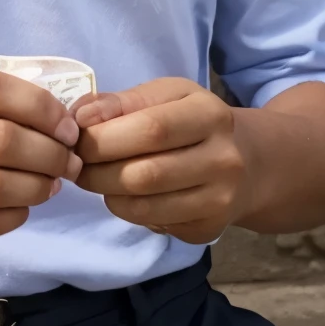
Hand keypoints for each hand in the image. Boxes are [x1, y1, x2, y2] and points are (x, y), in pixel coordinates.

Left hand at [71, 79, 250, 244]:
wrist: (247, 162)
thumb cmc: (191, 122)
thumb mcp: (165, 96)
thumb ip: (121, 102)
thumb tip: (80, 117)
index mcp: (210, 114)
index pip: (151, 129)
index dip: (104, 137)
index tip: (77, 138)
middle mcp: (223, 158)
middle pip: (145, 173)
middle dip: (97, 171)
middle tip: (77, 164)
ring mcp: (219, 199)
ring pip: (145, 205)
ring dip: (105, 193)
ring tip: (94, 178)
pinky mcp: (208, 229)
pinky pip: (152, 224)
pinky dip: (126, 210)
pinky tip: (123, 194)